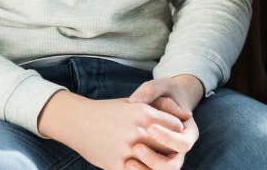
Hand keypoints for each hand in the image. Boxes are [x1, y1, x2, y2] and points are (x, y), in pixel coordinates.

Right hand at [38, 91, 191, 169]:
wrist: (79, 122)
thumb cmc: (111, 111)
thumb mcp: (137, 103)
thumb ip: (162, 108)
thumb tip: (187, 116)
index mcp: (145, 114)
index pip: (177, 126)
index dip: (177, 130)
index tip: (173, 132)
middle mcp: (138, 132)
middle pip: (170, 145)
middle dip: (170, 146)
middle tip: (166, 146)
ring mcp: (128, 150)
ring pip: (157, 162)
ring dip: (158, 160)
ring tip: (155, 156)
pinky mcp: (117, 165)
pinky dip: (144, 169)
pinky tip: (141, 164)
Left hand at [126, 74, 205, 165]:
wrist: (156, 106)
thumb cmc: (161, 94)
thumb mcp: (161, 87)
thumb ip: (151, 90)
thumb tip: (135, 101)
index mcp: (189, 132)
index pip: (182, 143)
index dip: (167, 138)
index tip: (150, 127)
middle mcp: (179, 151)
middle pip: (171, 166)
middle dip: (153, 158)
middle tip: (136, 146)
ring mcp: (167, 161)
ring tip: (128, 160)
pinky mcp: (153, 166)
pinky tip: (124, 164)